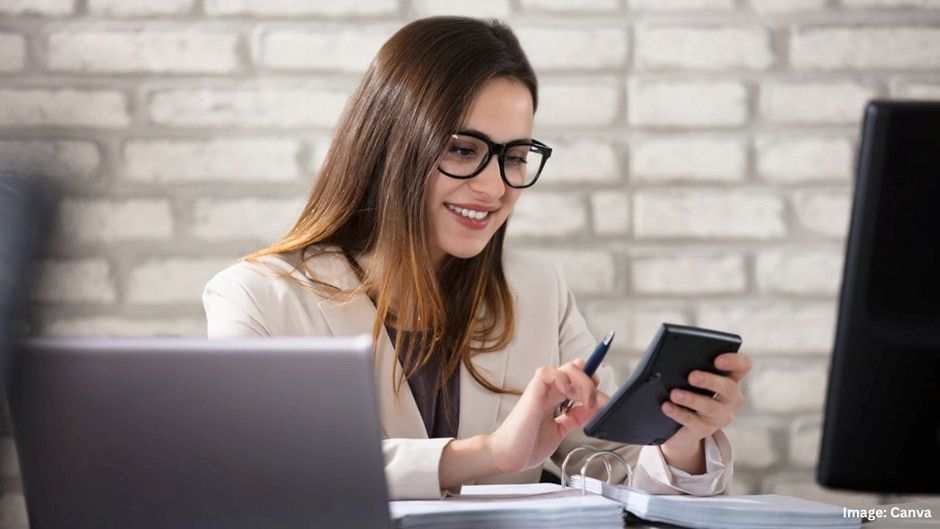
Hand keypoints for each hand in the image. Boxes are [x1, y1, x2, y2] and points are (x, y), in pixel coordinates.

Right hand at [486, 359, 601, 473]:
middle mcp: (548, 391)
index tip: (602, 397)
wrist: (507, 456)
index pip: (575, 379)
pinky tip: (569, 395)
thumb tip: (593, 408)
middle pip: (576, 371)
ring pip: (567, 369)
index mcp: (554, 399)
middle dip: (592, 382)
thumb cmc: (527, 445)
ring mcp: (540, 390)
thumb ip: (574, 418)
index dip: (590, 381)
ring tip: (588, 401)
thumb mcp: (560, 431)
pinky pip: (549, 374)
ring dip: (583, 382)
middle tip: (598, 403)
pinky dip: (564, 380)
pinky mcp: (532, 392)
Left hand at [660, 351, 750, 471]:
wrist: (678, 424)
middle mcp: (731, 398)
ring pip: (711, 407)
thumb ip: (689, 365)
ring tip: (674, 394)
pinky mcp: (705, 429)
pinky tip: (666, 406)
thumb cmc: (686, 389)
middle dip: (710, 381)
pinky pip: (693, 421)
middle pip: (729, 387)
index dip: (734, 361)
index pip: (743, 366)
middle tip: (692, 376)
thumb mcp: (690, 376)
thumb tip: (674, 359)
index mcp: (730, 378)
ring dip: (692, 399)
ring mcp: (720, 415)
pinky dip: (678, 412)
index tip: (717, 360)